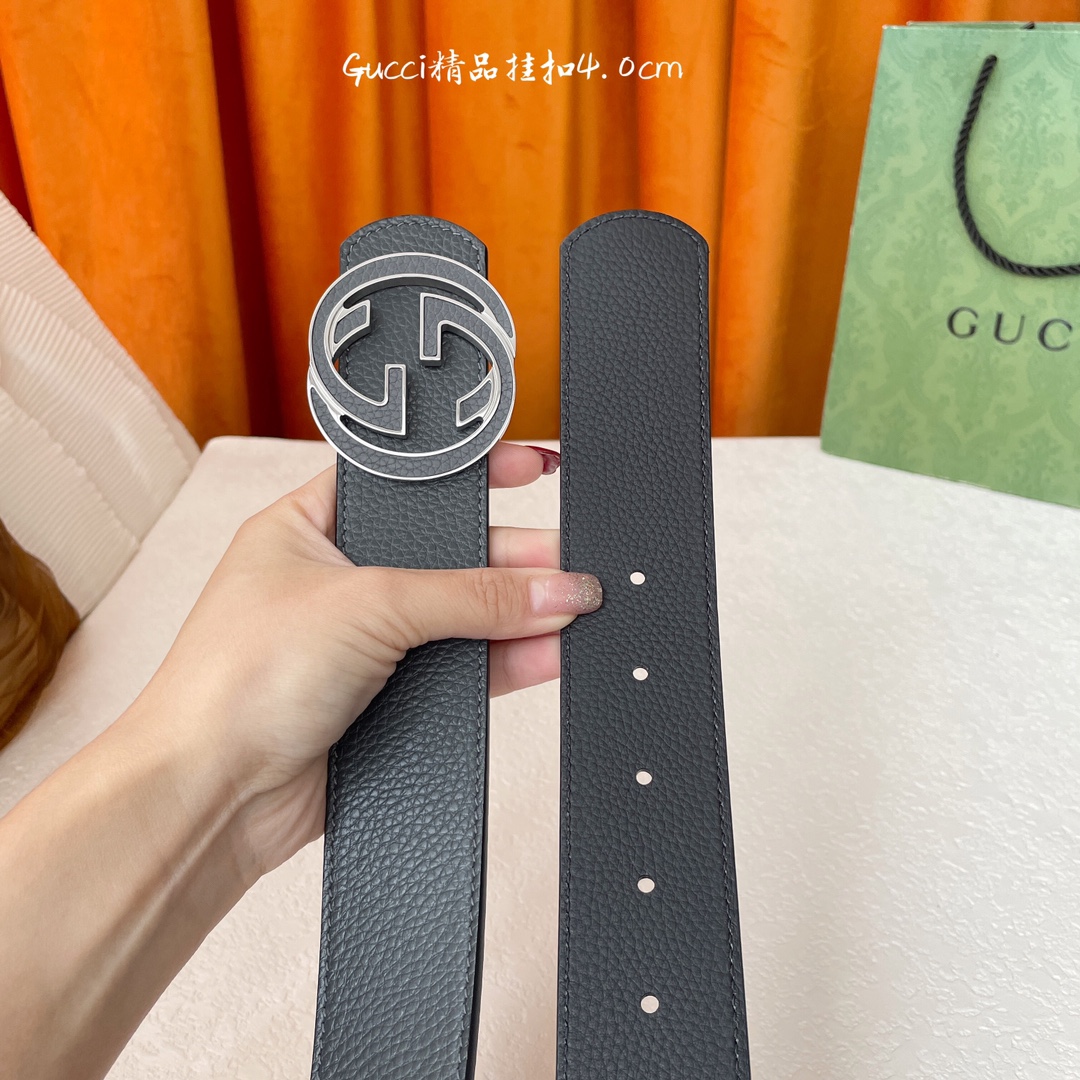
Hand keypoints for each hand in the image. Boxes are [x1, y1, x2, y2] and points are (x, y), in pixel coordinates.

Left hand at [135, 442, 599, 880]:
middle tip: (569, 558)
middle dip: (513, 554)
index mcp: (311, 525)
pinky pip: (463, 669)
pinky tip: (547, 652)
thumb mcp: (367, 605)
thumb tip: (550, 587)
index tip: (531, 466)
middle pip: (449, 551)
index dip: (470, 472)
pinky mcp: (386, 699)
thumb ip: (469, 595)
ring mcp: (364, 642)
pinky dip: (507, 661)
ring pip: (462, 616)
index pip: (409, 481)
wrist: (212, 795)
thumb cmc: (234, 682)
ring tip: (575, 607)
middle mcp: (341, 579)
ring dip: (518, 612)